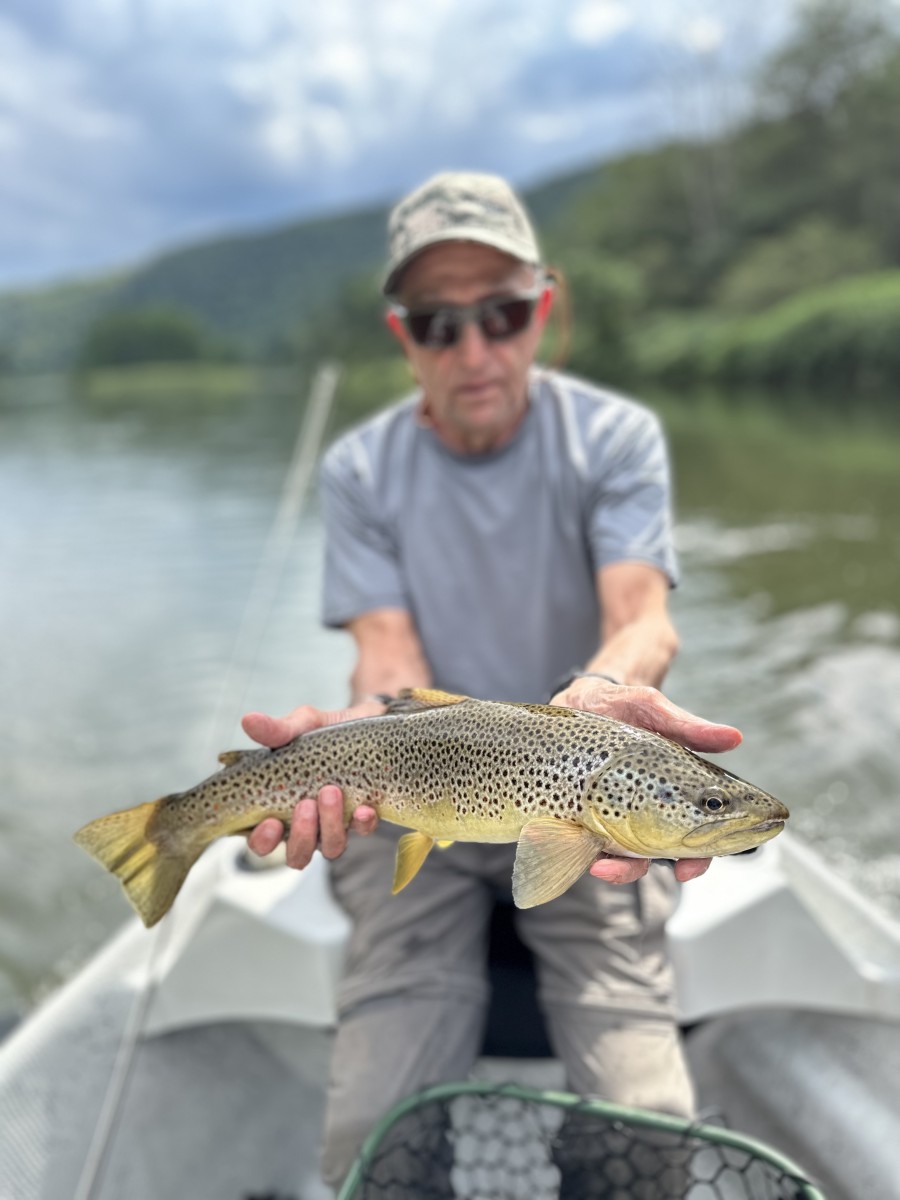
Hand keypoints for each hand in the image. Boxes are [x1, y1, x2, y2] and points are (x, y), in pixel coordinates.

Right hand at [242, 700, 382, 868]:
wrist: (365, 720)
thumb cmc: (322, 731)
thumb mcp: (299, 725)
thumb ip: (276, 730)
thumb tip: (247, 719)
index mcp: (278, 810)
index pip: (262, 843)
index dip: (263, 842)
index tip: (270, 822)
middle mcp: (306, 825)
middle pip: (297, 855)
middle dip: (301, 836)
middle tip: (305, 804)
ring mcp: (335, 825)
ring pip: (331, 848)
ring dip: (330, 826)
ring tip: (331, 792)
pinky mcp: (363, 817)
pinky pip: (363, 831)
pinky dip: (363, 823)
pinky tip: (364, 807)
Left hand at [551, 677, 742, 884]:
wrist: (579, 697)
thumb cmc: (623, 705)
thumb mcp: (652, 709)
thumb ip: (686, 728)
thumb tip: (734, 738)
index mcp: (675, 792)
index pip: (698, 836)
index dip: (700, 857)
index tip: (691, 865)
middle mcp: (647, 810)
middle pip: (659, 855)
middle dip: (649, 870)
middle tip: (635, 872)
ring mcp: (612, 814)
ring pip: (623, 857)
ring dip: (618, 869)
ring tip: (603, 866)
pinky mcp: (582, 813)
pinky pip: (588, 844)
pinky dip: (587, 853)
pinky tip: (581, 852)